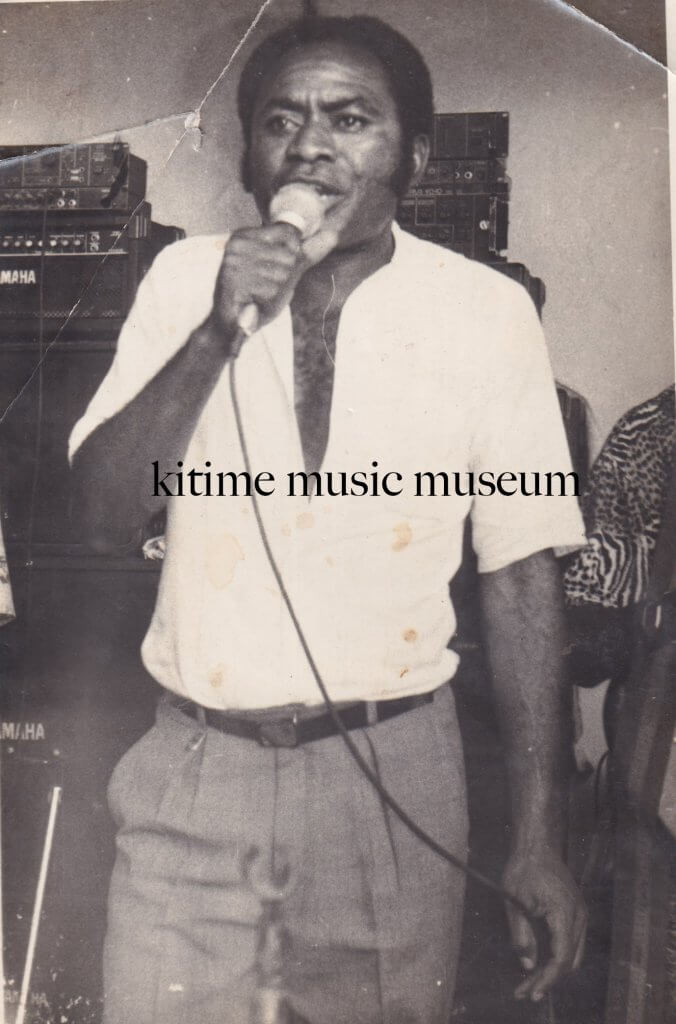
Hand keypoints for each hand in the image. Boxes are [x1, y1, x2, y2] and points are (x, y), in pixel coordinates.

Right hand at [212, 223, 337, 335]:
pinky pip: (271, 290)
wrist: (228, 324)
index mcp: (246, 235)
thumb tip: (333, 235)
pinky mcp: (233, 282)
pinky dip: (267, 301)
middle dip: (285, 276)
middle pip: (289, 255)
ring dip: (276, 290)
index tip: (277, 266)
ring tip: (258, 294)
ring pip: (282, 274)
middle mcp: (238, 245)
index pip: (289, 232)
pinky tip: (253, 302)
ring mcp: (234, 263)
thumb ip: (308, 253)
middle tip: (264, 285)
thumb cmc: (257, 295)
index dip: (293, 253)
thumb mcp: (284, 271)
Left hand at [502, 847, 586, 1002]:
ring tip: (529, 982)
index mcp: (565, 913)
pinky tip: (541, 964)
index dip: (547, 979)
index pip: (561, 957)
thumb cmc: (524, 867)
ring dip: (553, 971)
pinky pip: (572, 943)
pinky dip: (558, 956)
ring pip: (572, 954)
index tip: (531, 993)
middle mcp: (579, 916)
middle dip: (547, 979)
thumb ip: (521, 935)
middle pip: (569, 961)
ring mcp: (581, 914)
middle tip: (524, 991)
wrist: (537, 844)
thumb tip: (527, 965)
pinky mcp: (576, 912)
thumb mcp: (514, 901)